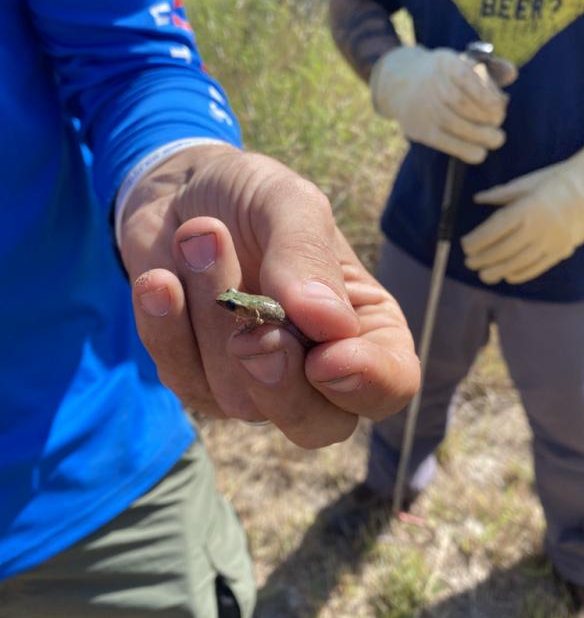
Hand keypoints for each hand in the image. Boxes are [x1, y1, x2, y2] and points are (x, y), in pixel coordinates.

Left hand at [119, 145, 419, 448]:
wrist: (177, 192)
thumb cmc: (251, 197)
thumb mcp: (287, 202)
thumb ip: (307, 254)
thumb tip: (328, 322)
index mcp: (363, 324)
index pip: (390, 384)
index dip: (365, 382)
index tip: (324, 355)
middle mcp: (315, 366)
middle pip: (318, 425)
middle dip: (279, 381)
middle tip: (250, 331)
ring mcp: (254, 382)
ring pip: (239, 396)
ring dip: (211, 313)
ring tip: (199, 235)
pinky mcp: (196, 379)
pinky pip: (183, 378)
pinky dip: (167, 325)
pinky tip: (160, 280)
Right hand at [369, 45, 516, 163]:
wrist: (400, 84)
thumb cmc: (444, 76)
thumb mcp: (462, 63)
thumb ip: (490, 69)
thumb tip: (512, 74)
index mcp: (445, 62)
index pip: (465, 76)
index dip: (485, 92)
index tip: (500, 103)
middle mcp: (430, 83)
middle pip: (460, 102)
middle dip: (486, 115)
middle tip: (499, 120)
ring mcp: (423, 108)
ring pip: (453, 123)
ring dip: (480, 134)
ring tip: (497, 139)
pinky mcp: (420, 129)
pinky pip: (444, 142)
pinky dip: (465, 150)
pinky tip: (480, 153)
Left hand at [462, 136, 583, 283]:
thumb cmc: (558, 181)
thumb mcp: (529, 183)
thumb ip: (502, 194)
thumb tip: (478, 198)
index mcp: (526, 208)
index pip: (494, 230)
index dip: (477, 241)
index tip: (465, 245)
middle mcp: (538, 227)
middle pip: (503, 249)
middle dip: (483, 258)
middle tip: (469, 263)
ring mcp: (550, 241)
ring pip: (518, 262)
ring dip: (497, 271)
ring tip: (483, 275)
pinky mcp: (561, 250)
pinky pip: (537, 267)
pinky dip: (521, 274)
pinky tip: (508, 276)